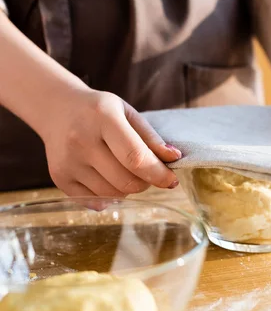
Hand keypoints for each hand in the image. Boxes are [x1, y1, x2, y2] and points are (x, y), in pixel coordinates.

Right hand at [39, 89, 180, 196]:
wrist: (57, 109)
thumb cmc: (99, 111)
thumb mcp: (126, 113)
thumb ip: (151, 138)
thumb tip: (174, 159)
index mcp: (102, 117)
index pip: (135, 157)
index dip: (158, 174)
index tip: (171, 181)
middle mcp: (81, 140)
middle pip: (126, 181)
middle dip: (145, 182)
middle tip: (145, 171)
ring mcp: (68, 162)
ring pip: (113, 195)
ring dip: (127, 189)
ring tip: (122, 170)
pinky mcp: (59, 178)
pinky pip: (96, 201)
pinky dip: (109, 196)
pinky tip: (105, 177)